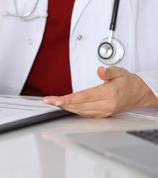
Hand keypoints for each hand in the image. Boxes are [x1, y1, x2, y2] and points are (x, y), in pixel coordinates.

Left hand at [43, 66, 157, 117]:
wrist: (138, 94)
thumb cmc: (128, 82)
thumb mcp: (120, 72)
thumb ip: (109, 71)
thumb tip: (100, 70)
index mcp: (109, 94)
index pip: (84, 97)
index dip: (69, 99)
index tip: (57, 100)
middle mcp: (105, 105)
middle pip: (79, 105)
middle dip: (61, 103)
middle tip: (47, 100)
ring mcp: (103, 112)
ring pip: (79, 111)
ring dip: (64, 107)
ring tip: (51, 102)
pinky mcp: (101, 115)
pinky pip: (83, 113)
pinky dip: (72, 110)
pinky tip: (63, 106)